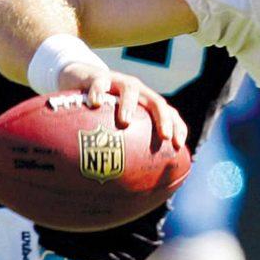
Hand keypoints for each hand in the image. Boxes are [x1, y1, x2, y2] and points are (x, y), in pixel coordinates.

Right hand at [59, 61, 187, 150]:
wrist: (81, 77)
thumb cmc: (101, 107)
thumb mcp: (114, 123)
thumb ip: (124, 145)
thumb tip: (124, 183)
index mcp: (146, 102)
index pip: (169, 113)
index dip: (178, 128)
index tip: (179, 146)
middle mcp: (137, 91)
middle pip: (157, 102)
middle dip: (163, 119)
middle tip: (165, 137)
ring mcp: (119, 82)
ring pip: (130, 90)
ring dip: (129, 105)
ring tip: (125, 122)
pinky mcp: (97, 77)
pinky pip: (99, 83)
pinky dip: (98, 92)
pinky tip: (94, 104)